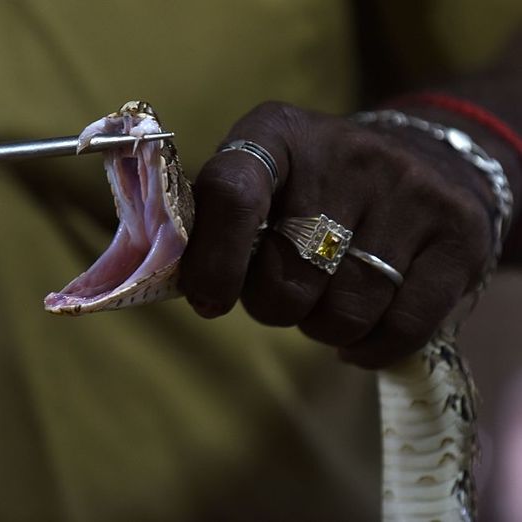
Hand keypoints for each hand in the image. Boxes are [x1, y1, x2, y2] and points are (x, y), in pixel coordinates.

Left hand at [180, 102, 494, 367]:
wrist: (422, 161)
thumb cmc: (313, 189)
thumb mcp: (260, 181)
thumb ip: (214, 223)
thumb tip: (177, 285)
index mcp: (276, 133)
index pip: (232, 192)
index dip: (213, 260)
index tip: (209, 301)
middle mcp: (347, 152)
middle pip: (287, 275)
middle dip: (273, 305)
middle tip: (283, 291)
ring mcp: (410, 189)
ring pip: (344, 311)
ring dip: (322, 327)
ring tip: (324, 302)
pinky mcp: (459, 232)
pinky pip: (402, 328)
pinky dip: (369, 347)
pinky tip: (360, 333)